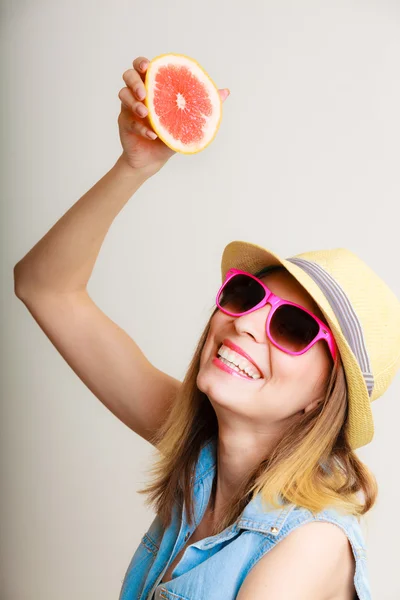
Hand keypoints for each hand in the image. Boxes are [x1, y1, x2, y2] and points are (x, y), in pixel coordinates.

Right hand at [117, 56, 229, 176]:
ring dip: (134, 103)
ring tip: (146, 114)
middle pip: (128, 76)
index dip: (141, 63)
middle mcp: (139, 95)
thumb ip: (203, 103)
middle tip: (144, 93)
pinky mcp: (125, 124)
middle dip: (135, 81)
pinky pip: (129, 121)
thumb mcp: (188, 120)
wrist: (153, 160)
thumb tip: (225, 92)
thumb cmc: (170, 135)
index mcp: (153, 87)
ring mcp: (129, 109)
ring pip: (122, 94)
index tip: (147, 66)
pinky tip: (152, 135)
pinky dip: (141, 129)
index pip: (142, 67)